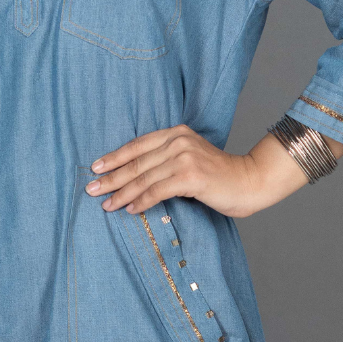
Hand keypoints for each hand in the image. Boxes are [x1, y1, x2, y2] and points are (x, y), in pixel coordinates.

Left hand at [85, 122, 342, 218]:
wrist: (251, 181)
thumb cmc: (220, 176)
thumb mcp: (191, 160)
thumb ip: (167, 161)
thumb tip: (136, 178)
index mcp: (176, 133)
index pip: (138, 145)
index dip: (115, 157)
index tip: (96, 167)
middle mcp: (178, 141)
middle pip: (136, 162)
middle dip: (111, 177)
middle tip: (91, 189)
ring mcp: (184, 157)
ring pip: (143, 178)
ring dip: (121, 193)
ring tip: (106, 204)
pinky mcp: (190, 176)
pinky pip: (157, 191)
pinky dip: (141, 201)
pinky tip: (129, 209)